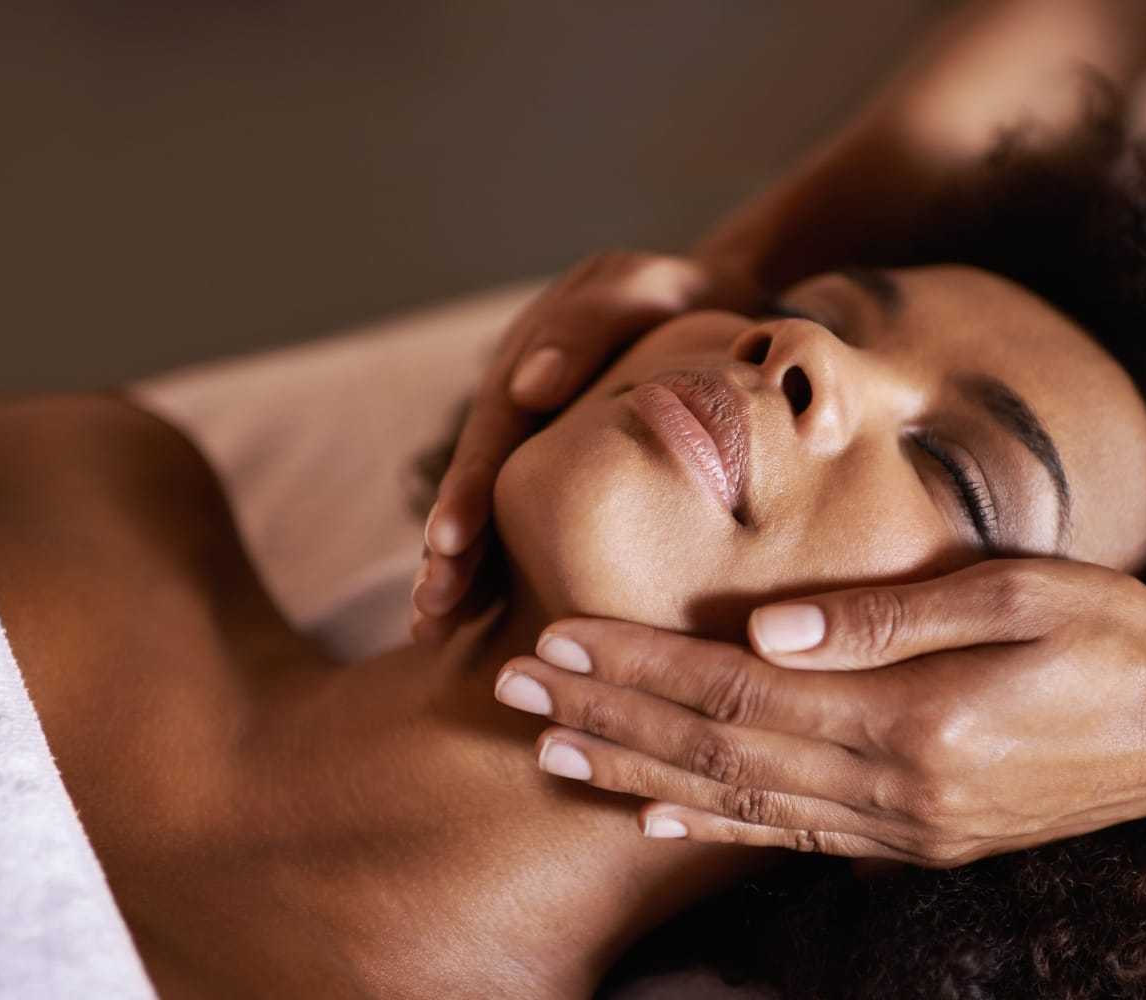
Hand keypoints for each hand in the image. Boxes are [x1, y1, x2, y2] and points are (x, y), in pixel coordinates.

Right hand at [412, 251, 760, 642]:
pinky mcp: (563, 470)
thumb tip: (528, 387)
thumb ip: (588, 327)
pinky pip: (531, 521)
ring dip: (463, 568)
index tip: (450, 544)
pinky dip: (506, 569)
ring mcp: (537, 441)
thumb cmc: (678, 299)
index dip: (468, 490)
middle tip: (434, 610)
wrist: (712, 302)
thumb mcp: (640, 289)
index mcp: (527, 363)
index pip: (493, 434)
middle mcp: (518, 407)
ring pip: (494, 511)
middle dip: (450, 549)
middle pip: (479, 483)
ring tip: (434, 629)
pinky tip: (485, 624)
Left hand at [493, 558, 1145, 866]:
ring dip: (638, 773)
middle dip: (607, 717)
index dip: (637, 666)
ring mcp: (904, 826)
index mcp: (909, 718)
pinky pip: (795, 838)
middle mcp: (893, 787)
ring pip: (739, 801)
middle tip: (511, 689)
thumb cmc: (1109, 635)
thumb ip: (885, 616)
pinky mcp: (919, 840)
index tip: (553, 638)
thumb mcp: (1012, 594)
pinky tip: (658, 816)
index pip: (734, 690)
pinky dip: (718, 825)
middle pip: (716, 749)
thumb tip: (766, 623)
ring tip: (554, 750)